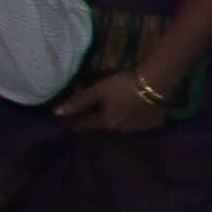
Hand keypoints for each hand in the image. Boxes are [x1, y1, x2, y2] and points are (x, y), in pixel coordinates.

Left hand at [51, 70, 168, 135]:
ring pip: (123, 126)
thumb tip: (55, 113)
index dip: (77, 122)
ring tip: (119, 112)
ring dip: (119, 121)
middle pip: (105, 126)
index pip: (86, 124)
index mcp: (106, 122)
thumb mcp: (98, 90)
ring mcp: (139, 128)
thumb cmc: (123, 85)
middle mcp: (121, 130)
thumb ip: (78, 101)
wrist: (156, 81)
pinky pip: (140, 125)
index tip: (70, 122)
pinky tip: (138, 113)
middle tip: (98, 113)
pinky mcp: (153, 124)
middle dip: (100, 121)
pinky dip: (136, 120)